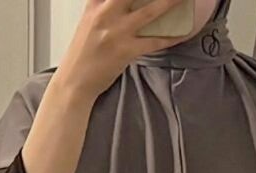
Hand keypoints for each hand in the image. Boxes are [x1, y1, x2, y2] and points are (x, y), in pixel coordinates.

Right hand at [56, 1, 197, 102]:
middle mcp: (105, 13)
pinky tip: (182, 32)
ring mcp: (116, 32)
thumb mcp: (89, 21)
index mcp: (95, 4)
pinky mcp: (125, 51)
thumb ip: (103, 5)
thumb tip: (124, 3)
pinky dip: (170, 38)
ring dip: (170, 3)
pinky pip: (153, 42)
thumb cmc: (83, 53)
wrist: (74, 82)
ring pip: (149, 12)